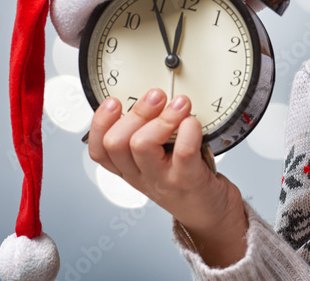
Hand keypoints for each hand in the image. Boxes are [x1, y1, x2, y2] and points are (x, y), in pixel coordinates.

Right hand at [88, 89, 247, 267]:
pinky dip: (188, 130)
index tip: (114, 101)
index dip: (99, 123)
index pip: (98, 149)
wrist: (211, 214)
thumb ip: (148, 133)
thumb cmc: (186, 179)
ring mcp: (163, 179)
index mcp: (129, 168)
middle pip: (116, 142)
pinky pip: (183, 152)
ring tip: (180, 104)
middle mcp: (141, 175)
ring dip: (162, 118)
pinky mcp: (189, 181)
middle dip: (135, 112)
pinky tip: (193, 122)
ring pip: (142, 145)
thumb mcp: (158, 159)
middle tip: (156, 95)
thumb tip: (149, 96)